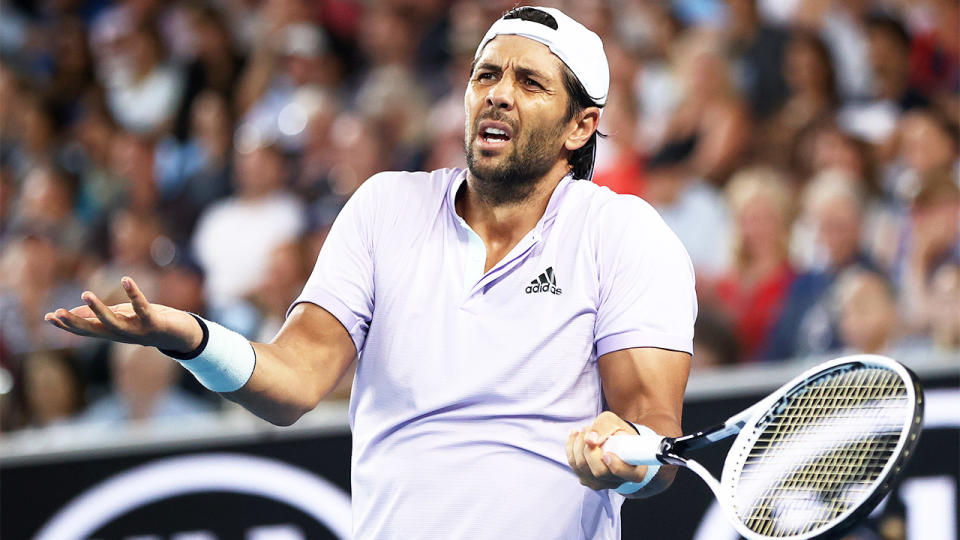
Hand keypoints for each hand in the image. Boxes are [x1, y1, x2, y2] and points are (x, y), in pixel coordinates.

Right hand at [44, 276, 202, 352]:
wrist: (179, 335)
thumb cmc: (146, 323)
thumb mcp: (120, 318)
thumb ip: (99, 316)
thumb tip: (74, 311)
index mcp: (112, 332)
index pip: (85, 330)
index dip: (67, 325)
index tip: (47, 317)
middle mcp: (122, 334)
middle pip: (94, 330)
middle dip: (75, 322)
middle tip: (56, 312)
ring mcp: (137, 330)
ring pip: (114, 321)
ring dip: (98, 309)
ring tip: (85, 294)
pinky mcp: (153, 322)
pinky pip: (142, 306)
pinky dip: (134, 293)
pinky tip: (126, 280)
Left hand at [565, 411, 649, 490]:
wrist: (612, 440)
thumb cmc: (617, 432)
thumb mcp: (615, 422)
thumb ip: (604, 427)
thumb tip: (590, 440)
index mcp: (635, 470)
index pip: (627, 474)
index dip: (616, 466)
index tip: (607, 454)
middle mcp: (618, 481)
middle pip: (599, 472)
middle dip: (589, 448)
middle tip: (588, 429)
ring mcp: (601, 484)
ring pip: (582, 468)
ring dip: (578, 445)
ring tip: (583, 430)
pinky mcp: (587, 480)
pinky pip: (574, 466)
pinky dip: (571, 448)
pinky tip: (575, 436)